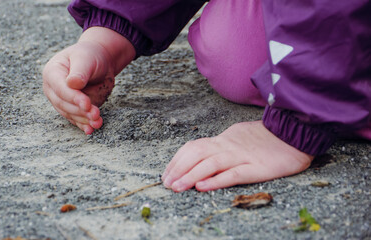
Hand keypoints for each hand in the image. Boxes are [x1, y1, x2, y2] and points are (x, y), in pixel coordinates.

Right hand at [42, 27, 134, 133]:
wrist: (99, 60)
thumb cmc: (90, 55)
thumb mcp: (86, 58)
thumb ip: (80, 71)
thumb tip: (72, 83)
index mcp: (52, 72)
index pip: (60, 88)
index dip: (73, 97)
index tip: (87, 104)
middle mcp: (53, 88)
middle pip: (64, 104)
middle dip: (80, 111)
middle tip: (96, 114)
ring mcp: (61, 100)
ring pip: (70, 113)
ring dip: (83, 120)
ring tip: (98, 122)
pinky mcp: (71, 108)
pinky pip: (75, 119)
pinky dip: (83, 125)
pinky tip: (90, 130)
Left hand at [162, 121, 313, 191]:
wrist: (296, 131)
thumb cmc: (267, 138)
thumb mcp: (239, 137)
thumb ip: (222, 145)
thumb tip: (203, 154)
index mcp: (224, 139)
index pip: (194, 147)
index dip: (177, 160)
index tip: (166, 173)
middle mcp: (229, 146)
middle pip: (197, 154)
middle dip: (178, 169)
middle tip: (166, 183)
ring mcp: (242, 157)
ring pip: (210, 164)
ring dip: (190, 176)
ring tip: (177, 187)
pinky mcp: (257, 168)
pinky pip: (233, 174)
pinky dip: (216, 181)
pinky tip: (202, 187)